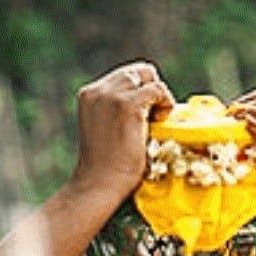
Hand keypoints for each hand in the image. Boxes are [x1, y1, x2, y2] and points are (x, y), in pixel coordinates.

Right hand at [66, 61, 175, 204]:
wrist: (99, 184)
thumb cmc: (107, 166)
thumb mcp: (107, 128)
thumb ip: (119, 111)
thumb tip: (149, 105)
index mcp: (90, 94)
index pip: (125, 77)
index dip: (141, 92)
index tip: (147, 116)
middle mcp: (98, 90)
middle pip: (137, 71)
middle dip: (151, 91)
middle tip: (155, 118)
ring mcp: (111, 96)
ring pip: (147, 76)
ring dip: (159, 96)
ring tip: (156, 121)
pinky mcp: (127, 106)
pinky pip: (157, 89)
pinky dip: (165, 103)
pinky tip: (160, 122)